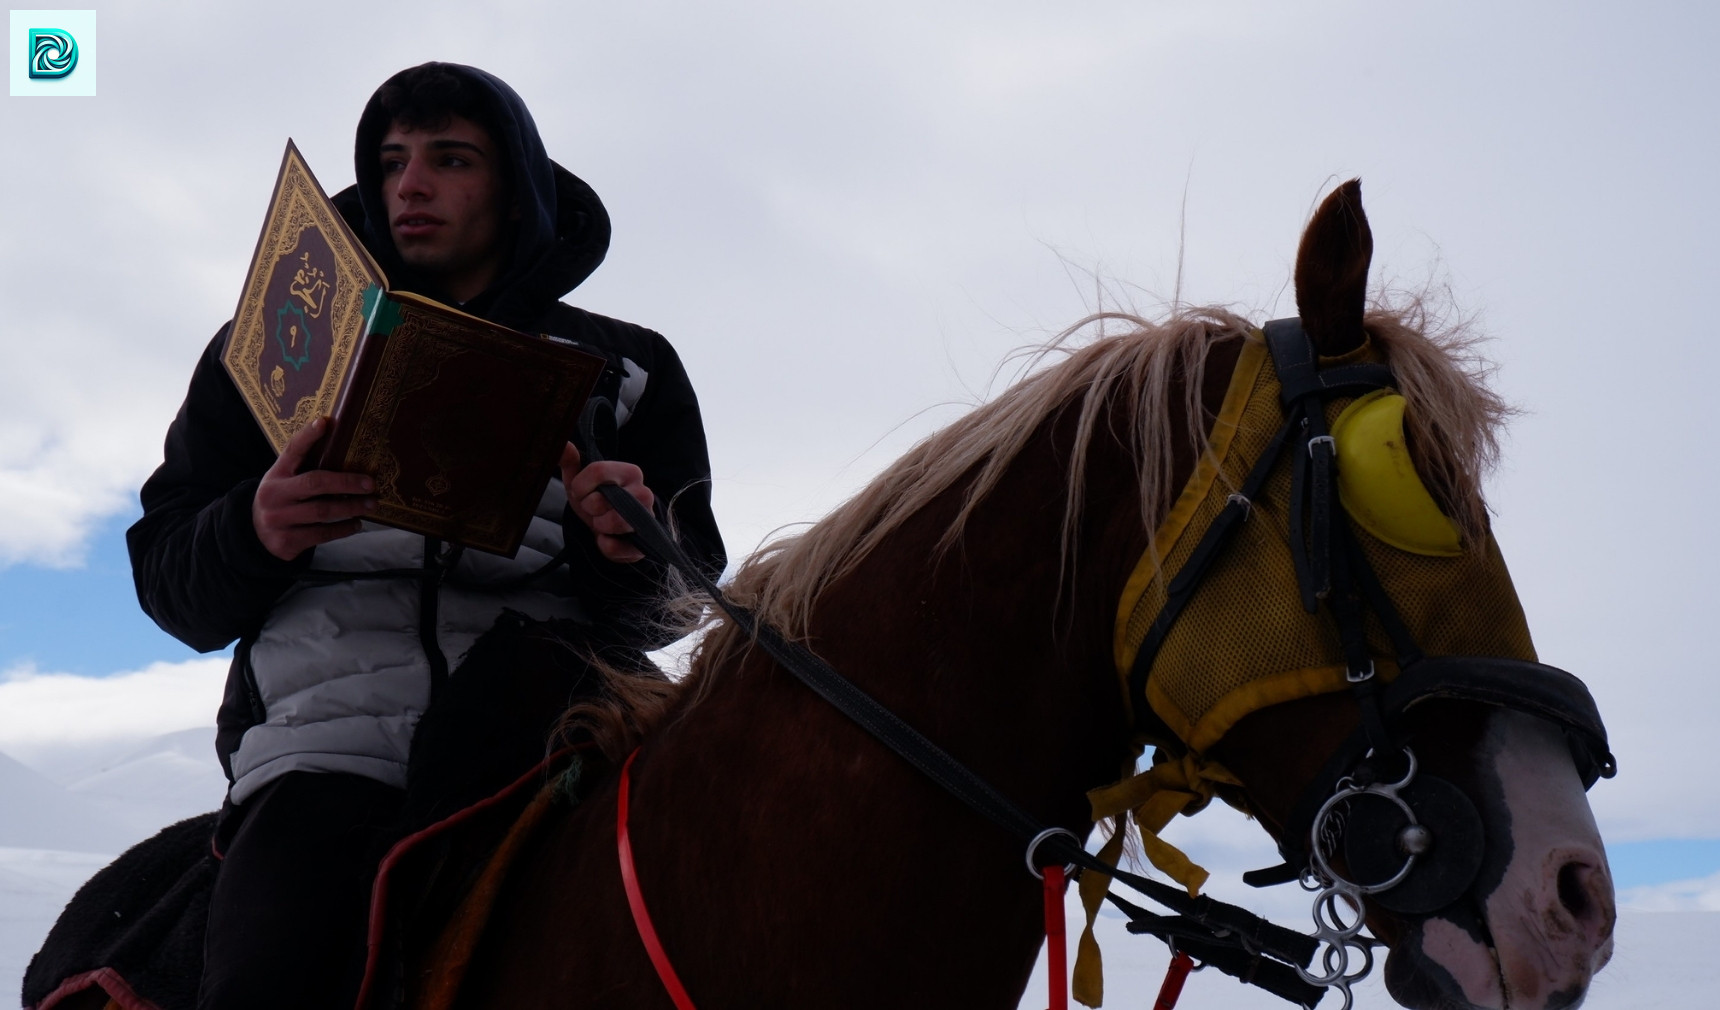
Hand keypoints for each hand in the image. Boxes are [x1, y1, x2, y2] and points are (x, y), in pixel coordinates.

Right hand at [252, 418, 375, 560]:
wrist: (255, 535)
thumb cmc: (282, 500)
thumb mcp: (284, 481)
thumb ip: (304, 468)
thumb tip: (343, 448)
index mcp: (275, 475)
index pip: (291, 451)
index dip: (307, 436)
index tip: (324, 422)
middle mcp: (274, 495)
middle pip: (314, 483)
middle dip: (346, 482)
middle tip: (370, 483)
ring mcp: (278, 519)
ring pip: (322, 511)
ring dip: (351, 507)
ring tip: (370, 504)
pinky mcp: (286, 541)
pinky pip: (321, 534)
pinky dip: (343, 529)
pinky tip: (356, 524)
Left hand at [560, 442, 653, 562]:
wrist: (614, 530)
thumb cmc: (598, 500)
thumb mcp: (580, 481)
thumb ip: (570, 462)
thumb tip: (563, 445)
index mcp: (630, 472)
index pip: (597, 471)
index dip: (580, 486)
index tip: (581, 493)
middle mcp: (644, 492)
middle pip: (599, 500)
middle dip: (589, 509)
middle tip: (595, 510)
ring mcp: (647, 519)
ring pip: (611, 523)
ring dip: (598, 526)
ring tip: (603, 523)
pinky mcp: (643, 544)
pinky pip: (614, 547)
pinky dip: (604, 545)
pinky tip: (609, 538)